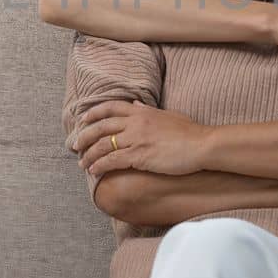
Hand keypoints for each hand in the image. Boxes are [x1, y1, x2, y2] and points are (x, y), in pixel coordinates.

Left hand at [71, 100, 209, 178]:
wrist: (202, 145)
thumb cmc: (189, 132)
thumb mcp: (167, 115)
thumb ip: (148, 110)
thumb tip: (134, 104)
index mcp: (141, 111)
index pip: (110, 108)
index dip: (93, 114)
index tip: (83, 120)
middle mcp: (135, 122)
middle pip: (100, 127)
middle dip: (84, 136)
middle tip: (75, 146)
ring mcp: (136, 139)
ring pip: (103, 145)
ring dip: (89, 155)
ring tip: (83, 164)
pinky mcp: (139, 156)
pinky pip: (112, 160)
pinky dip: (100, 166)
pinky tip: (94, 172)